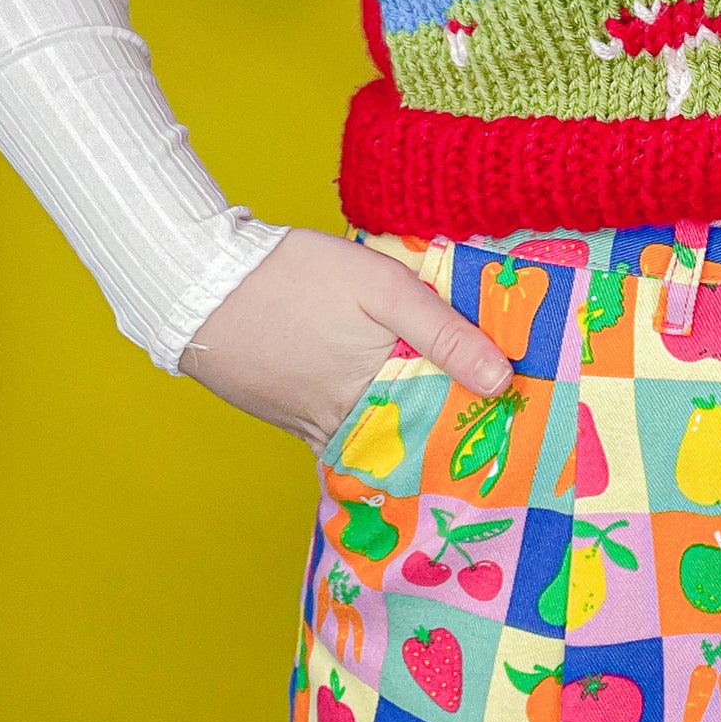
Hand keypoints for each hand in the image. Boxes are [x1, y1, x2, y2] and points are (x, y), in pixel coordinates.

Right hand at [180, 228, 512, 452]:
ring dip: (410, 438)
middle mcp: (344, 425)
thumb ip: (445, 332)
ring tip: (453, 424)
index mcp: (376, 396)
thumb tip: (502, 381)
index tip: (520, 430)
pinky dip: (369, 431)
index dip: (481, 429)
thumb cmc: (298, 275)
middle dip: (449, 441)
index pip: (444, 431)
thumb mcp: (384, 287)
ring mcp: (310, 425)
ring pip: (375, 445)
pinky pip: (340, 436)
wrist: (200, 281)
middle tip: (494, 436)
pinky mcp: (286, 417)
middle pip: (410, 446)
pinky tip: (389, 410)